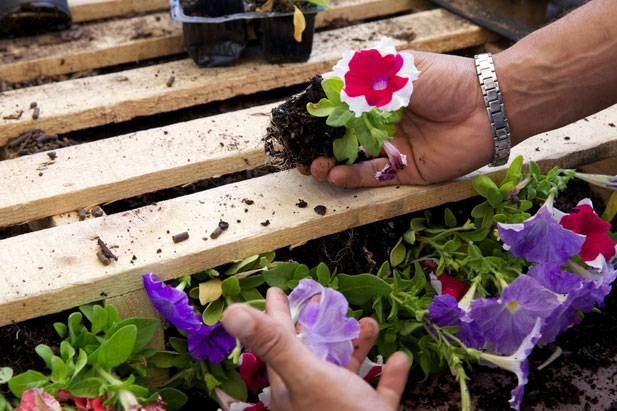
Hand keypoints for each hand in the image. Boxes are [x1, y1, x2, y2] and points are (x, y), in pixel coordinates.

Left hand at [222, 287, 409, 410]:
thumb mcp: (305, 375)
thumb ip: (273, 344)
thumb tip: (231, 313)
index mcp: (292, 387)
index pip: (279, 342)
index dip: (277, 314)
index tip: (276, 291)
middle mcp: (313, 397)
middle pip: (313, 354)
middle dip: (319, 327)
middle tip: (324, 303)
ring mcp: (343, 408)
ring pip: (346, 372)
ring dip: (357, 346)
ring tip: (367, 325)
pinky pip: (380, 393)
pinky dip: (389, 376)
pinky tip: (398, 359)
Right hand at [301, 51, 494, 187]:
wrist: (490, 106)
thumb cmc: (448, 80)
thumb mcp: (402, 71)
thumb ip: (367, 82)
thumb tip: (329, 87)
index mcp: (381, 98)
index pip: (343, 110)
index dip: (321, 119)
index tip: (300, 124)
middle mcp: (384, 124)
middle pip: (344, 139)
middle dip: (320, 146)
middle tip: (301, 154)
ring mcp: (394, 148)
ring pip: (355, 160)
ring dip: (331, 164)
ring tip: (314, 166)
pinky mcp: (406, 169)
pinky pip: (374, 176)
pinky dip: (353, 177)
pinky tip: (336, 174)